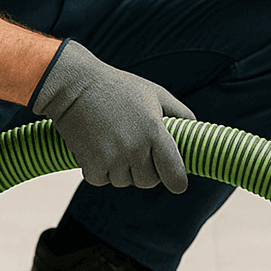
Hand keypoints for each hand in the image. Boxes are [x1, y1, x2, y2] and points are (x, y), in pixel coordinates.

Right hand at [29, 40, 193, 192]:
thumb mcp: (155, 93)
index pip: (174, 173)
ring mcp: (112, 159)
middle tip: (136, 150)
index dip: (178, 181)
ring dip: (121, 169)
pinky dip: (100, 170)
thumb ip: (179, 112)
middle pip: (149, 181)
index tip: (178, 183)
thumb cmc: (118, 87)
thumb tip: (196, 130)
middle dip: (145, 171)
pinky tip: (97, 149)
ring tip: (113, 143)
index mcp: (155, 132)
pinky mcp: (91, 165)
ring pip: (124, 182)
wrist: (74, 86)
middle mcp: (135, 148)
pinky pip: (102, 181)